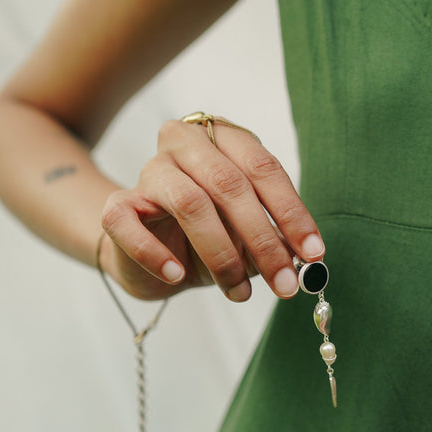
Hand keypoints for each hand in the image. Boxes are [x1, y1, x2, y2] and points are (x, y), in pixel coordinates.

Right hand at [100, 117, 323, 299]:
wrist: (151, 257)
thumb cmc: (208, 236)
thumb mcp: (249, 235)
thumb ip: (274, 238)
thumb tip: (302, 260)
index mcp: (224, 138)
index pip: (264, 168)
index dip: (292, 212)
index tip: (314, 254)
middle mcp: (185, 143)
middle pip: (230, 184)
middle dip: (263, 240)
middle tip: (284, 284)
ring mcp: (149, 172)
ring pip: (190, 202)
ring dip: (221, 254)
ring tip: (240, 292)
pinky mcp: (117, 205)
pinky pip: (130, 225)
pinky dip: (156, 254)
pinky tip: (177, 276)